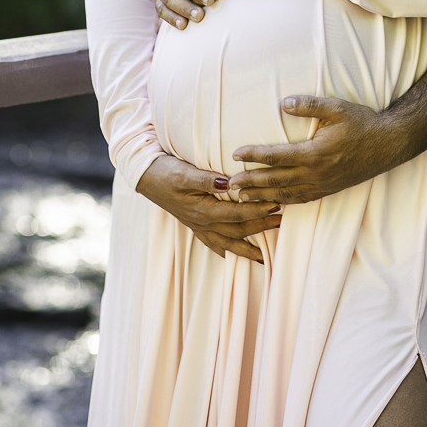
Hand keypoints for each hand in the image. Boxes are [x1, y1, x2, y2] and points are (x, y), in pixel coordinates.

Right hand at [136, 155, 280, 262]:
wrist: (145, 177)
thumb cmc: (166, 172)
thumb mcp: (186, 173)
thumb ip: (207, 180)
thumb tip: (229, 184)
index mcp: (203, 210)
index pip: (237, 213)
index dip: (257, 210)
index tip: (276, 205)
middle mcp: (202, 222)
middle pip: (237, 230)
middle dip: (260, 227)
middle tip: (281, 223)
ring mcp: (197, 226)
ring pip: (227, 241)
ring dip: (247, 246)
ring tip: (265, 254)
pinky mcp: (193, 224)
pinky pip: (212, 242)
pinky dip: (225, 250)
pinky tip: (232, 254)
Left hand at [228, 96, 399, 204]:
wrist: (388, 145)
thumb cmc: (362, 123)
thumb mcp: (337, 108)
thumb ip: (309, 105)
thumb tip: (283, 103)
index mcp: (314, 153)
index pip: (276, 157)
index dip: (254, 155)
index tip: (236, 154)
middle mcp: (315, 174)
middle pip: (275, 180)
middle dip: (250, 182)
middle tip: (228, 185)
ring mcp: (322, 185)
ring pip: (285, 194)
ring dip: (261, 196)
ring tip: (241, 197)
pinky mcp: (328, 190)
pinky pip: (300, 200)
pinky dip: (282, 202)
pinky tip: (272, 202)